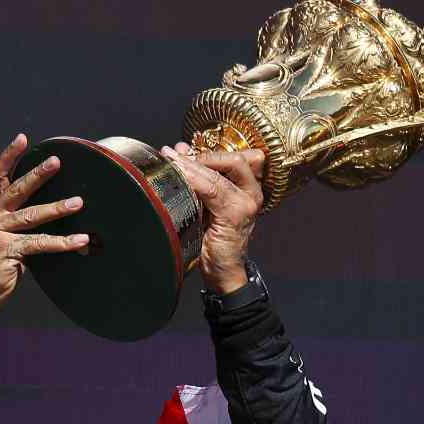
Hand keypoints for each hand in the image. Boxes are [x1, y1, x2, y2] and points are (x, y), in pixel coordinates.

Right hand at [0, 134, 88, 316]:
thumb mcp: (4, 234)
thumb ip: (19, 220)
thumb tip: (52, 207)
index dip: (9, 156)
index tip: (23, 138)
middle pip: (16, 189)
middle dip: (38, 174)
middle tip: (57, 161)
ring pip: (31, 216)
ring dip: (57, 208)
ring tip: (78, 202)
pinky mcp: (8, 251)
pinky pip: (40, 244)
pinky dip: (62, 243)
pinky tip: (80, 241)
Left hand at [160, 144, 264, 294]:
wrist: (222, 272)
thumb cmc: (213, 239)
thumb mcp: (207, 203)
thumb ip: (200, 178)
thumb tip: (181, 151)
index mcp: (249, 188)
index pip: (237, 157)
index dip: (209, 151)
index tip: (182, 151)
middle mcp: (252, 193)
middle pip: (235, 159)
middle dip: (203, 155)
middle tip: (177, 157)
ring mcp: (246, 204)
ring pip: (220, 173)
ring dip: (191, 166)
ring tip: (171, 161)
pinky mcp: (235, 215)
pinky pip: (212, 189)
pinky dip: (193, 180)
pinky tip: (178, 176)